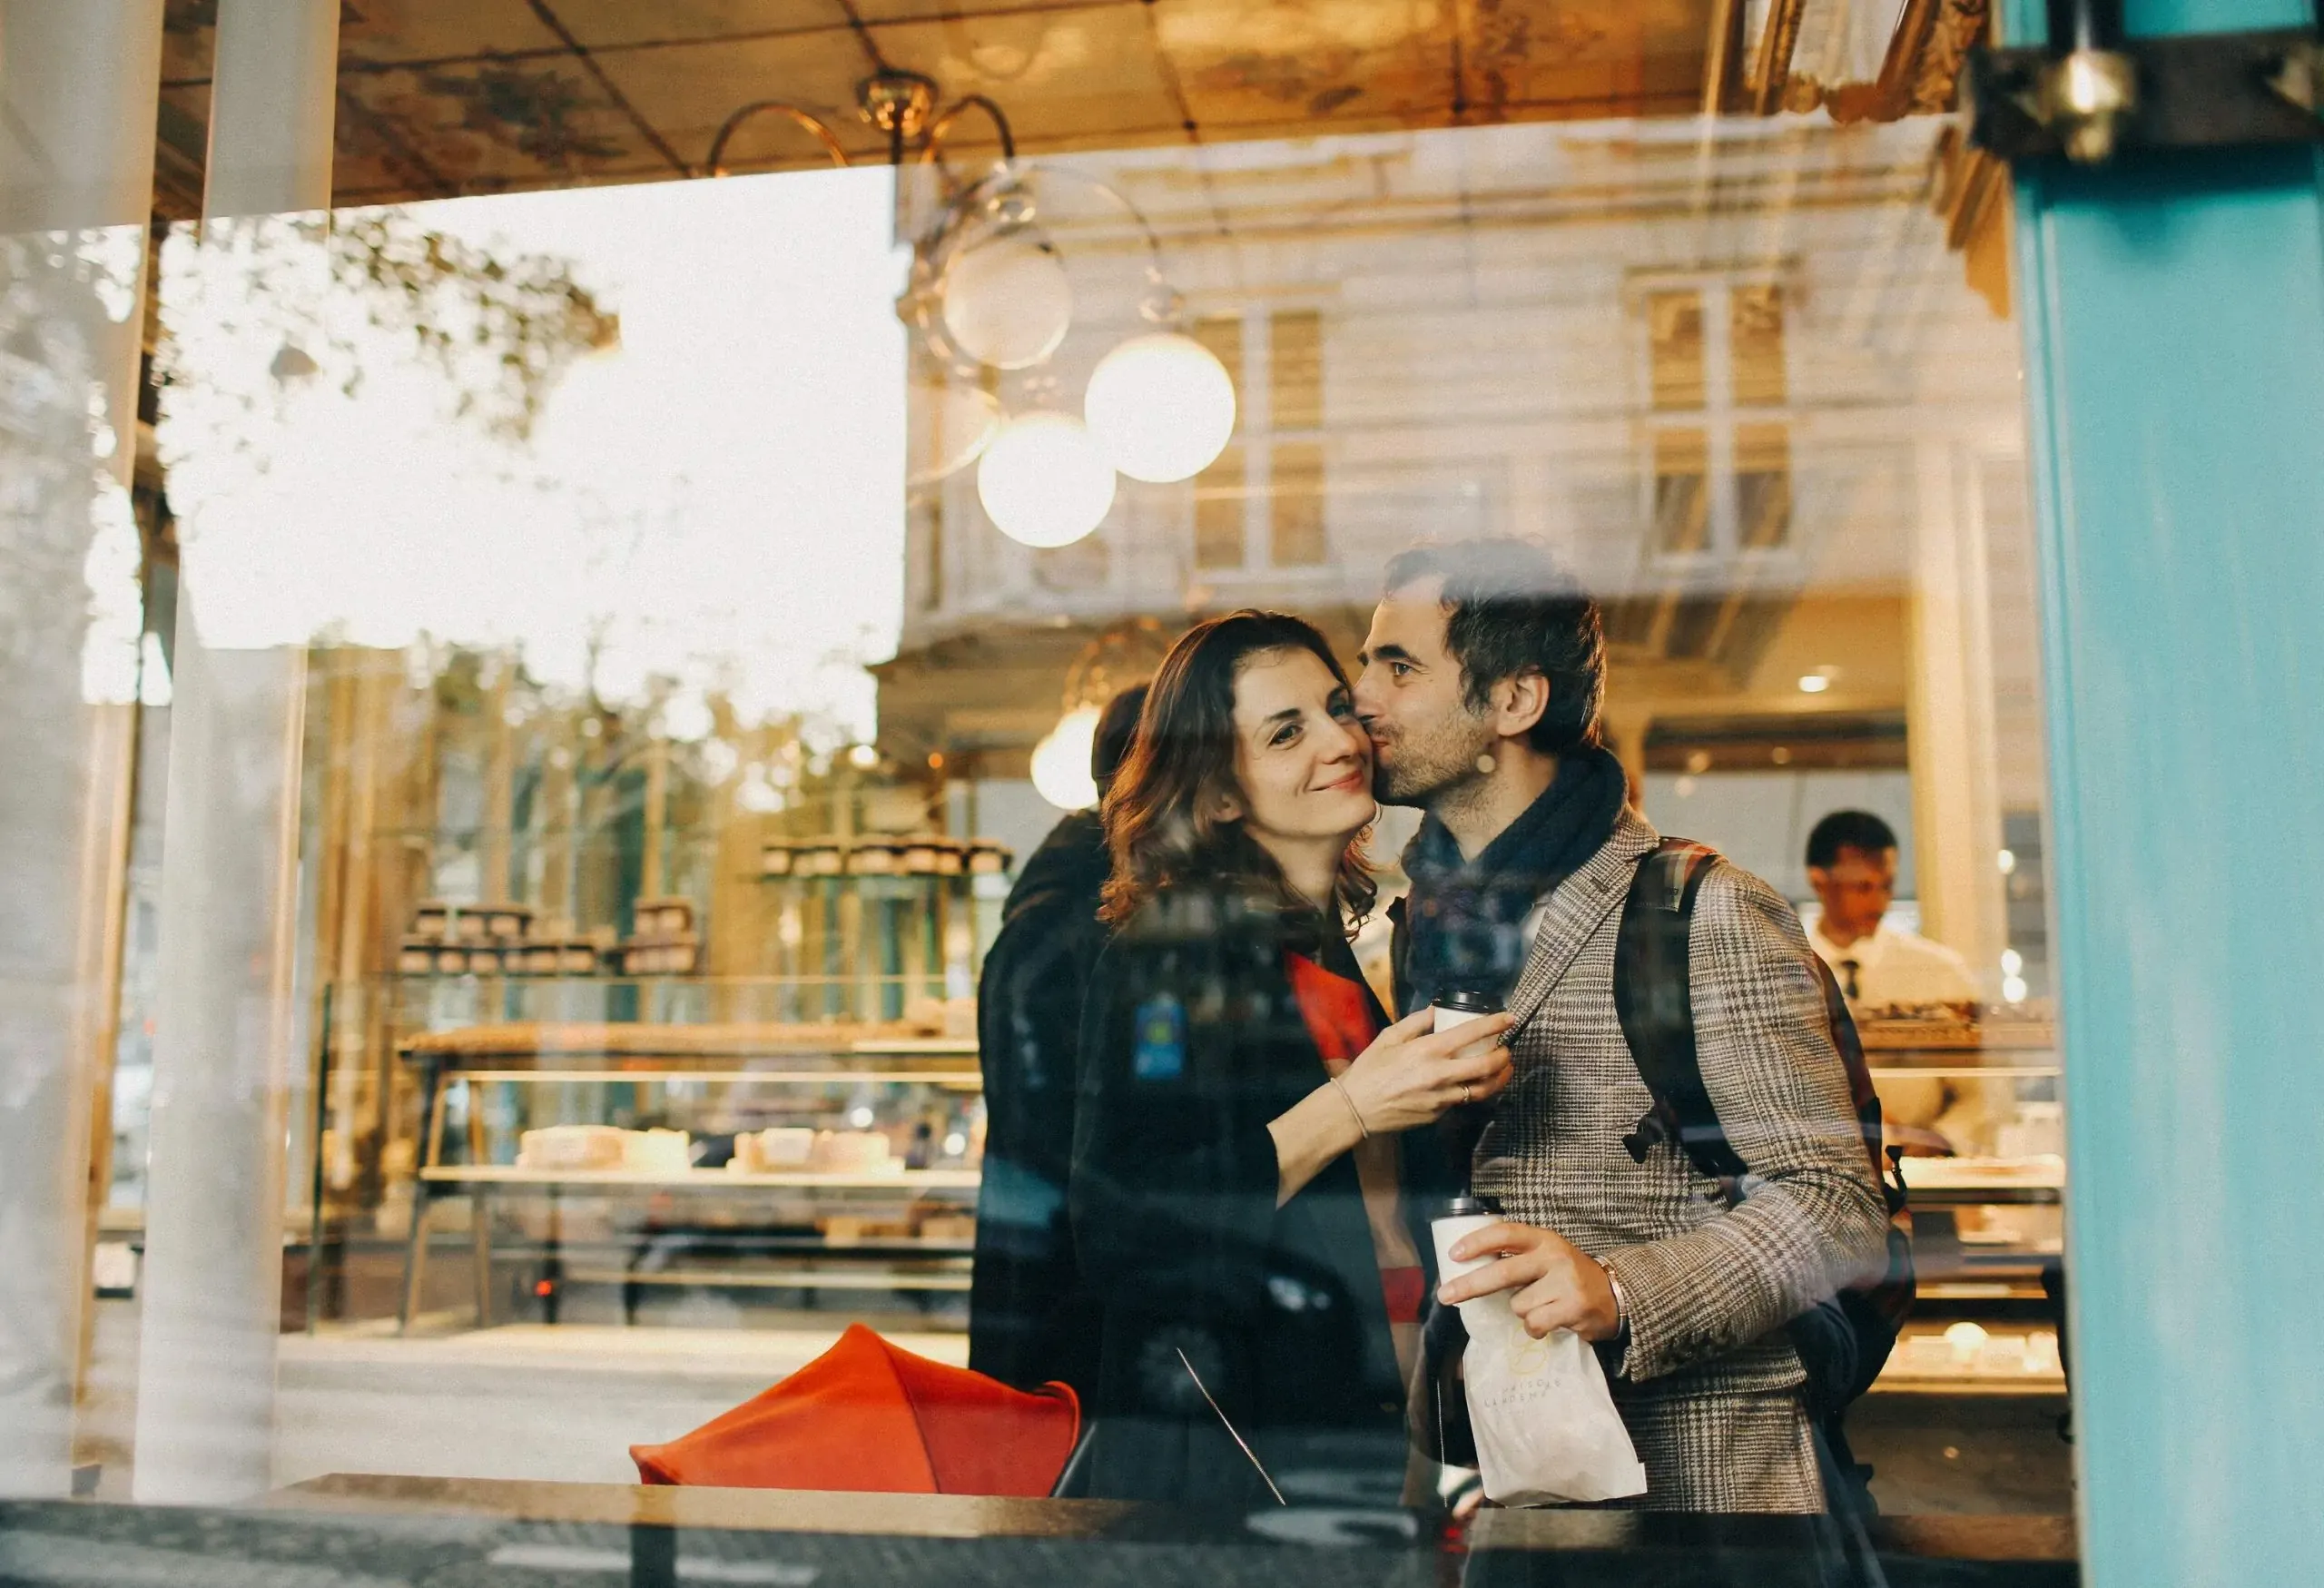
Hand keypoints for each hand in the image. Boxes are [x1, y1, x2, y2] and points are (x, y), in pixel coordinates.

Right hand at [1334, 1007, 1515, 1134]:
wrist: (1356, 1109)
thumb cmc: (1370, 1070)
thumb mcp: (1389, 1038)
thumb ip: (1416, 1023)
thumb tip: (1437, 1010)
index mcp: (1428, 1050)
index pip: (1471, 1033)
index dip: (1494, 1024)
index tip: (1508, 1018)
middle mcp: (1440, 1074)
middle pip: (1486, 1066)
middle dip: (1504, 1056)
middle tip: (1507, 1049)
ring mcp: (1442, 1098)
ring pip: (1482, 1089)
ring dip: (1499, 1078)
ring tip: (1503, 1069)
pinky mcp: (1439, 1114)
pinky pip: (1461, 1100)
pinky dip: (1472, 1090)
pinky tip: (1472, 1083)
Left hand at [1436, 1221, 1620, 1342]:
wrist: (1614, 1295)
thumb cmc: (1568, 1276)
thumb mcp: (1546, 1256)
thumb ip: (1517, 1258)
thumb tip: (1469, 1270)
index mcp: (1544, 1238)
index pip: (1506, 1233)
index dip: (1477, 1242)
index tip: (1454, 1254)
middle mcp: (1554, 1256)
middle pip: (1503, 1272)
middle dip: (1469, 1285)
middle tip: (1446, 1295)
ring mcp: (1565, 1282)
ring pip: (1518, 1305)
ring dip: (1522, 1311)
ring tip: (1543, 1306)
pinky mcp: (1573, 1307)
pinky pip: (1534, 1324)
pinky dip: (1535, 1329)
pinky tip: (1550, 1322)